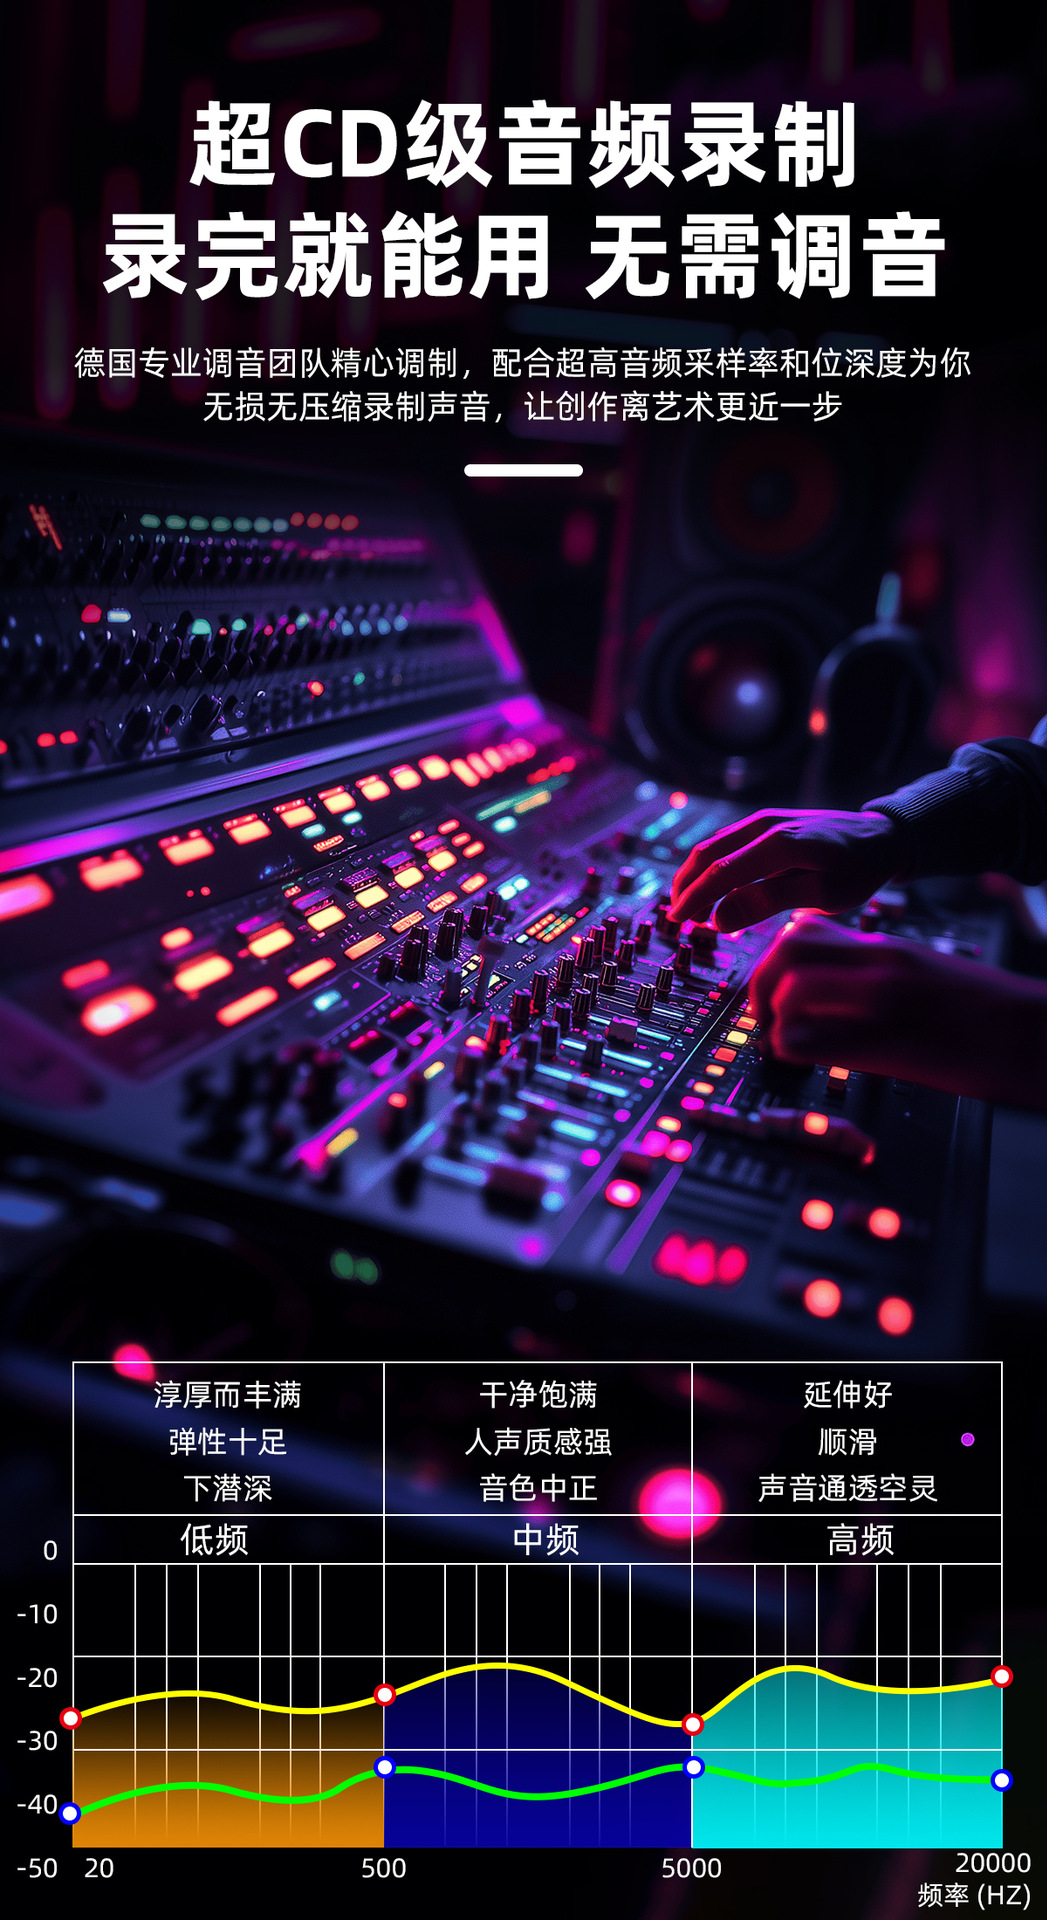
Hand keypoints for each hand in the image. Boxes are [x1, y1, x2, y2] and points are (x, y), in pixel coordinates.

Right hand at [668, 808, 904, 931]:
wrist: (883, 835)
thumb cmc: (859, 869)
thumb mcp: (823, 895)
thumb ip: (769, 903)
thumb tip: (719, 918)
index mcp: (778, 844)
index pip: (719, 872)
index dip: (694, 898)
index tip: (679, 921)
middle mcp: (765, 825)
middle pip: (706, 854)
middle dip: (686, 886)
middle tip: (678, 918)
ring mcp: (765, 820)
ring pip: (713, 845)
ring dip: (695, 875)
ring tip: (691, 906)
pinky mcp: (768, 822)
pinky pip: (728, 842)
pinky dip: (711, 864)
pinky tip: (712, 885)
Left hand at [750, 913, 1046, 1107]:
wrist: (1036, 1032)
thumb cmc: (984, 1010)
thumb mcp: (920, 971)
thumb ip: (871, 973)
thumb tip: (823, 990)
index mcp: (885, 947)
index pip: (804, 929)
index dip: (772, 960)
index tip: (770, 990)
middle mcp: (880, 965)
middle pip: (786, 949)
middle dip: (760, 986)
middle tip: (766, 1018)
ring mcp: (884, 1001)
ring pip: (792, 989)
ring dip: (774, 1020)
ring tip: (784, 1042)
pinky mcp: (891, 1044)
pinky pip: (812, 1042)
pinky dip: (793, 1053)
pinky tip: (804, 1062)